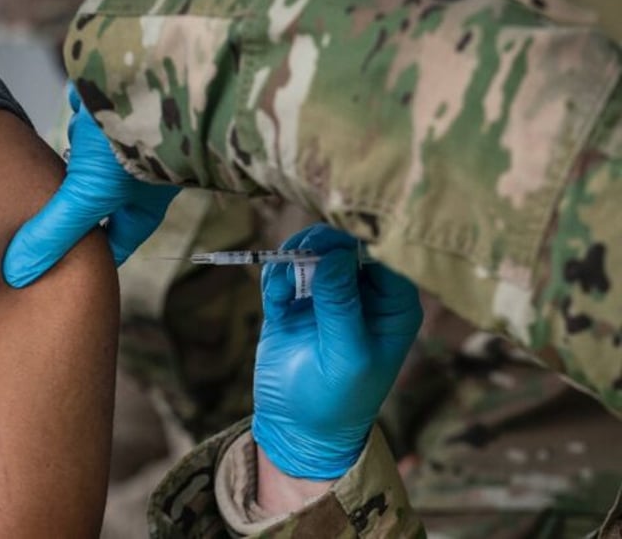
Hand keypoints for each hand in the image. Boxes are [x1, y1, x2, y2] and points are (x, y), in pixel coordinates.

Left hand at [3, 83, 179, 286]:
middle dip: (66, 207)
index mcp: (141, 208)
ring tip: (43, 163)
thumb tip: (18, 273)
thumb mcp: (88, 195)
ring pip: (86, 158)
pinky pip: (86, 115)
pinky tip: (68, 111)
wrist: (154, 77)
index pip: (113, 245)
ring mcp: (124, 143)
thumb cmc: (132, 146)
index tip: (53, 268)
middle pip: (93, 202)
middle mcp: (134, 179)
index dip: (85, 257)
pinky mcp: (112, 108)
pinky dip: (76, 113)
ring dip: (69, 156)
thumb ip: (54, 231)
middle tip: (32, 220)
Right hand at [252, 224, 421, 479]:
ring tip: (280, 288)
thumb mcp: (347, 358)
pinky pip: (284, 269)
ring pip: (312, 249)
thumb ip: (342, 306)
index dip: (360, 241)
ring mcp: (327, 292)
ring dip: (292, 259)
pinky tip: (275, 301)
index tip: (332, 246)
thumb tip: (334, 256)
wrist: (296, 427)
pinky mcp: (294, 298)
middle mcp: (365, 291)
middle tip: (296, 258)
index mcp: (393, 304)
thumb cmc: (337, 400)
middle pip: (345, 243)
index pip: (386, 253)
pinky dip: (276, 277)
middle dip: (320, 245)